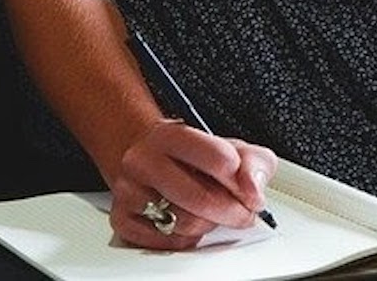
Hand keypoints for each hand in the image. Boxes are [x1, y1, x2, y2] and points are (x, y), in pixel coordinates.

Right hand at [109, 120, 277, 249]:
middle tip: (243, 213)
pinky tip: (189, 220)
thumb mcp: (231, 147)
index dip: (240, 180)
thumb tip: (253, 190)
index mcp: (171, 135)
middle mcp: (144, 160)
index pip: (218, 159)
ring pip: (185, 224)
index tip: (247, 188)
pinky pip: (168, 242)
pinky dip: (187, 237)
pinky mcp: (123, 219)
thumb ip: (254, 163)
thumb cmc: (193, 155)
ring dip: (209, 224)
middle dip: (232, 212)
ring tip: (212, 211)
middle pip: (201, 199)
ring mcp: (129, 190)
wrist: (148, 156)